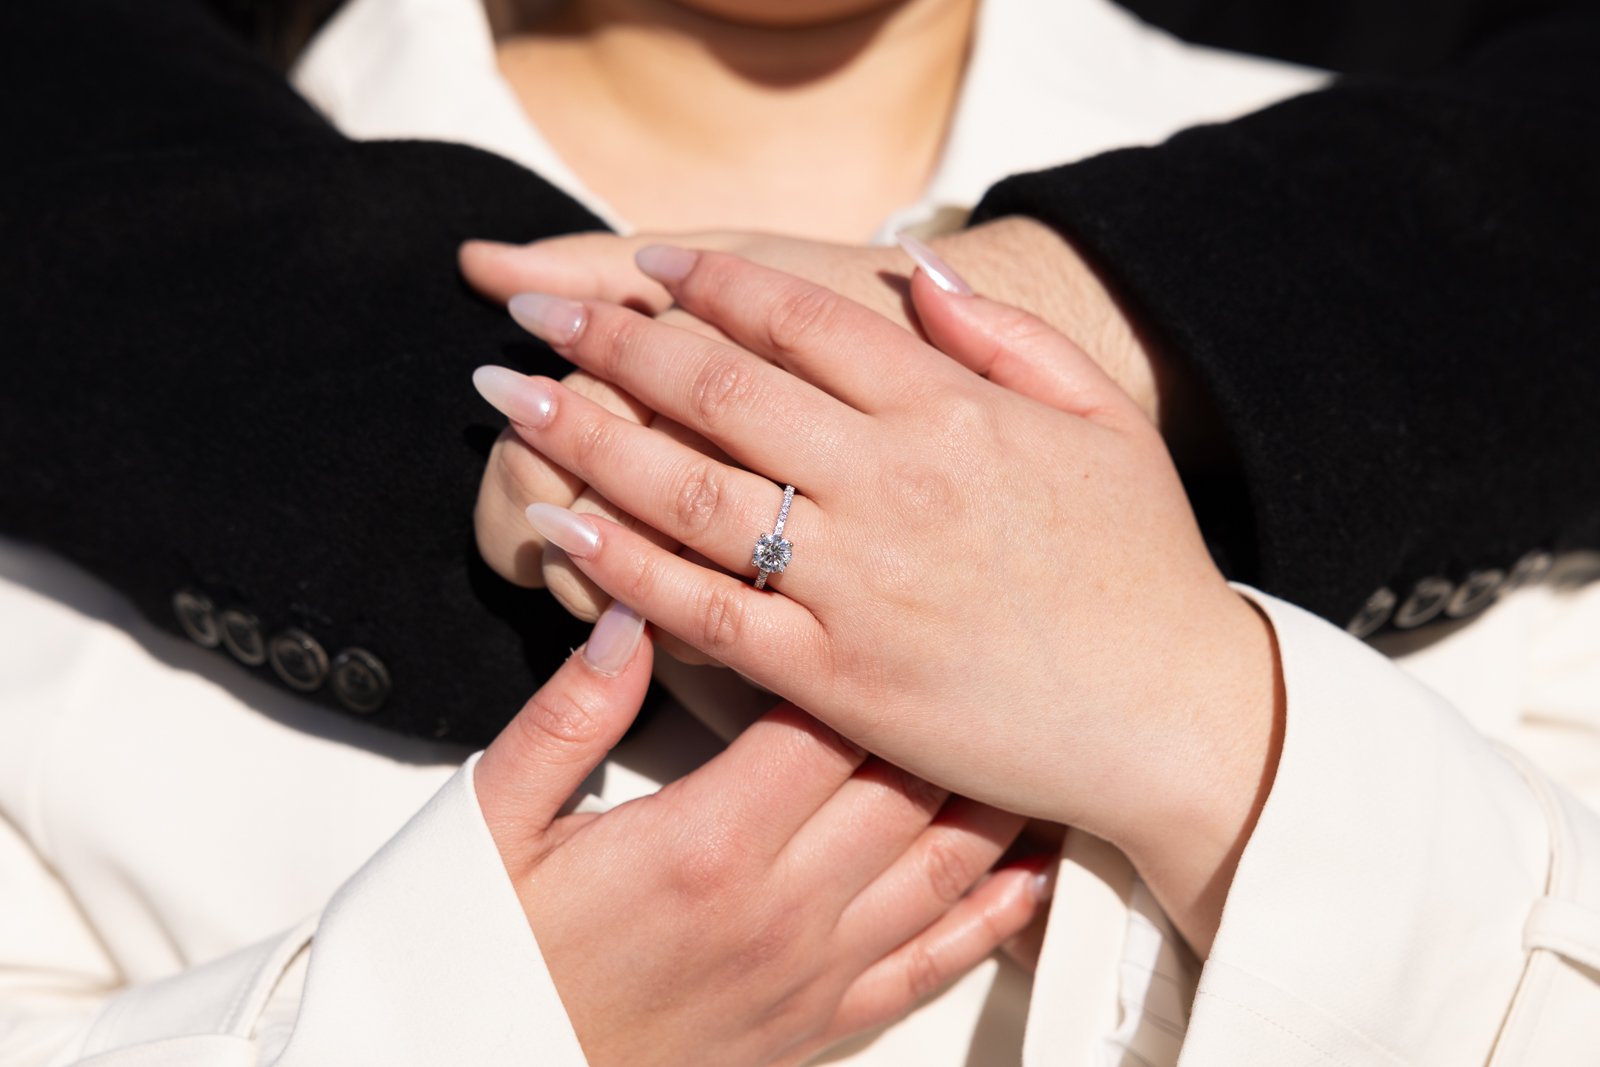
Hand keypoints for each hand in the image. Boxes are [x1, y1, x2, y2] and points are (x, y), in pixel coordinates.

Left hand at [464, 219, 1210, 626]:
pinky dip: (621, 563)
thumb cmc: (1144, 566)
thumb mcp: (1102, 423)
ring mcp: (854, 584)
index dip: (712, 282)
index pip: (802, 318)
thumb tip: (911, 269)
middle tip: (536, 315)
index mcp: (953, 413)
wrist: (1170, 717)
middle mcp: (890, 485)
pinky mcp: (832, 676)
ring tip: (509, 399)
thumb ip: (1007, 336)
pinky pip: (701, 609)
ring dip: (584, 434)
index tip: (648, 262)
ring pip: (688, 490)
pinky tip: (559, 525)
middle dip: (612, 341)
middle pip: (718, 390)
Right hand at [475, 602, 1047, 1064]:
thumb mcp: (497, 817)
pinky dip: (996, 918)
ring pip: (945, 868)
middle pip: (907, 783)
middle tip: (989, 646)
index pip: (829, 721)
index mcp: (707, 843)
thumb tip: (633, 615)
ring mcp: (810, 971)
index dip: (868, 654)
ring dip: (997, 800)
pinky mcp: (819, 1022)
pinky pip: (933, 965)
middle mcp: (778, 908)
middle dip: (949, 712)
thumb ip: (573, 711)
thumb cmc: (484, 954)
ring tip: (1034, 737)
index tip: (891, 603)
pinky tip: (1031, 875)